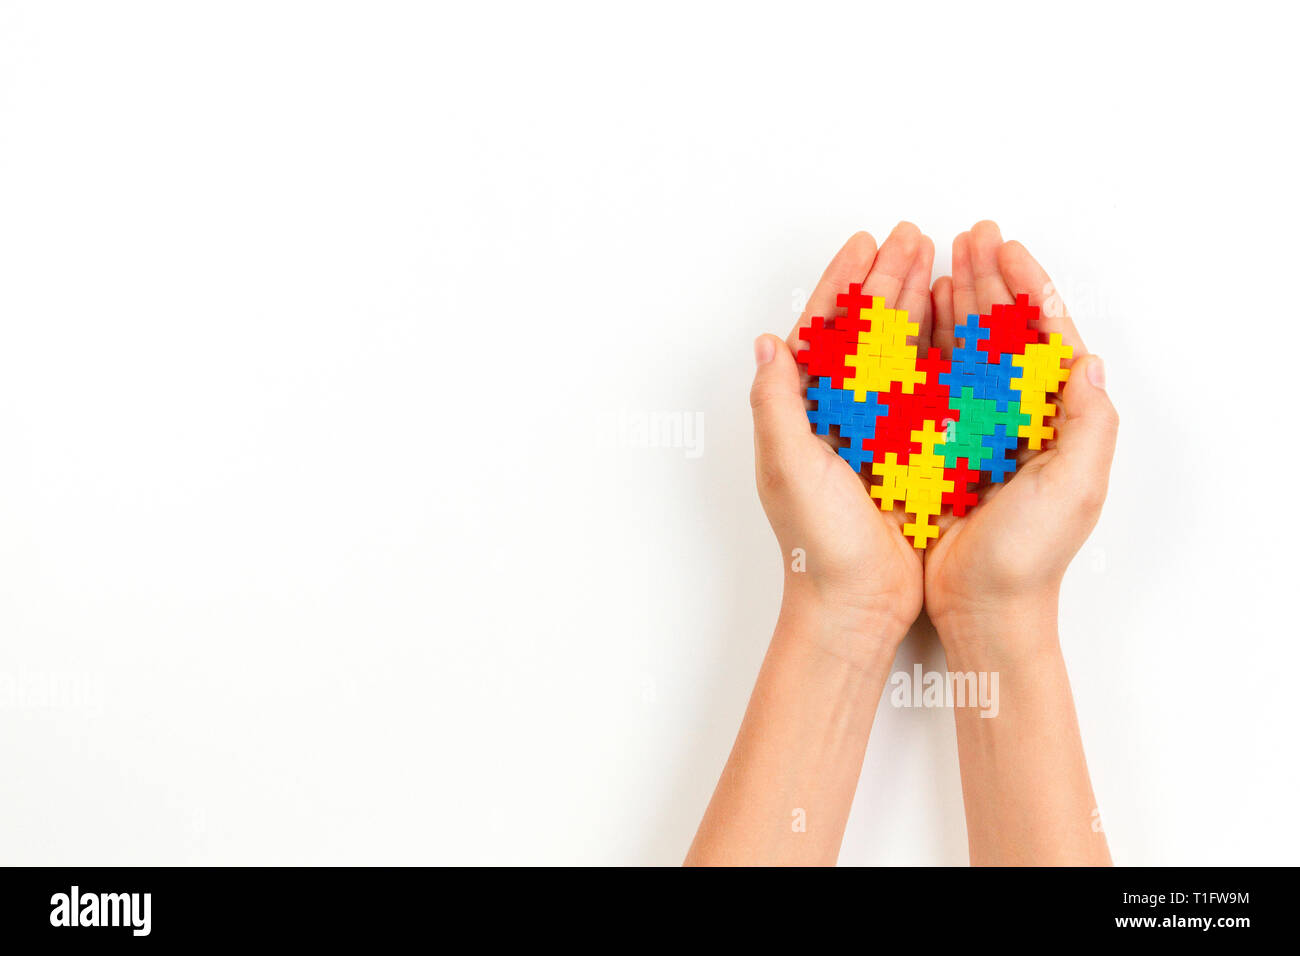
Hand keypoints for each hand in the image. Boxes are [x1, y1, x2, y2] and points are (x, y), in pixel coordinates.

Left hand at [749, 224, 933, 655]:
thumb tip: (767, 341)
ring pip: (899, 352)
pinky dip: (940, 352)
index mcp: (803, 410)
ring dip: (916, 305)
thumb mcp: (788, 468)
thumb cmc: (817, 542)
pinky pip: (927, 390)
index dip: (844, 282)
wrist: (856, 603)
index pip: (824, 330)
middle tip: (915, 234)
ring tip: (939, 261)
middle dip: (887, 279)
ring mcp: (876, 431)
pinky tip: (957, 322)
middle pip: (866, 330)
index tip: (866, 242)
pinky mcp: (910, 453)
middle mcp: (838, 414)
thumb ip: (776, 404)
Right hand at [924, 221, 1118, 650]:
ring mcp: (976, 428)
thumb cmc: (1031, 555)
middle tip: (969, 235)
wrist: (979, 607)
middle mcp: (1017, 416)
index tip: (1007, 248)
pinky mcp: (936, 446)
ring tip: (940, 259)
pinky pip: (931, 384)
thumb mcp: (1075, 486)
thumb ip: (1088, 421)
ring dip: (955, 302)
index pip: (1045, 336)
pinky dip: (925, 346)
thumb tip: (1086, 358)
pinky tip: (917, 317)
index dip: (1028, 286)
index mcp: (1056, 419)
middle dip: (988, 279)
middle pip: (1003, 332)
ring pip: (965, 349)